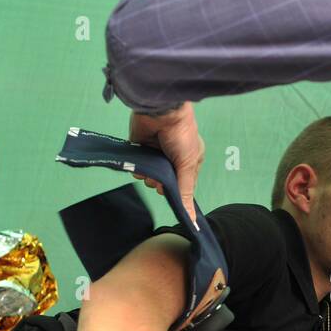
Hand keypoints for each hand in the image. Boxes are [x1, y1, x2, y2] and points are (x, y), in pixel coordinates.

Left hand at [129, 103, 203, 223]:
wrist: (161, 112)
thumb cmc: (181, 135)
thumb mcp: (187, 165)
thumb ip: (185, 191)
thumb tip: (191, 218)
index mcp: (190, 159)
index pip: (185, 183)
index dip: (178, 191)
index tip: (171, 194)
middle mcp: (173, 157)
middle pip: (166, 181)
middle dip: (162, 184)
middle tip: (160, 182)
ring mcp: (157, 153)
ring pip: (152, 175)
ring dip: (150, 178)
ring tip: (150, 173)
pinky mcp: (142, 148)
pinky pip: (140, 165)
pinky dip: (139, 169)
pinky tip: (141, 167)